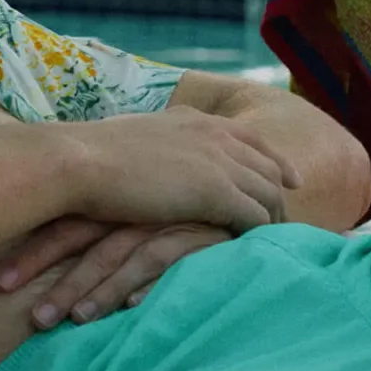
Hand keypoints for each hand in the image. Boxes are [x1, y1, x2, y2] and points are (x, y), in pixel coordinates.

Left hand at [0, 217, 230, 328]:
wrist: (241, 187)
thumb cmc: (178, 207)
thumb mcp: (134, 211)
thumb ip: (97, 231)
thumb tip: (48, 264)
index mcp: (114, 196)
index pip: (66, 222)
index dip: (33, 250)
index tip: (0, 282)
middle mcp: (136, 206)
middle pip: (87, 241)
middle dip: (58, 280)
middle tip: (33, 317)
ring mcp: (168, 220)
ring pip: (124, 256)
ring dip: (98, 290)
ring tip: (74, 322)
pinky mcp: (200, 235)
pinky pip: (169, 261)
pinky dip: (150, 283)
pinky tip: (133, 307)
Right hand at [59, 110, 287, 232]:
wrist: (79, 161)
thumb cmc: (89, 155)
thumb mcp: (131, 139)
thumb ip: (154, 147)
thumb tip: (146, 160)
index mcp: (194, 120)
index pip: (251, 137)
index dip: (275, 159)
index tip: (292, 178)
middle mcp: (214, 134)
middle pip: (268, 166)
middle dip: (281, 193)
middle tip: (288, 220)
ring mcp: (219, 161)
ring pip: (268, 193)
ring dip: (274, 219)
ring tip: (276, 244)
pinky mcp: (218, 192)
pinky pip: (255, 217)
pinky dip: (259, 234)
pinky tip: (256, 250)